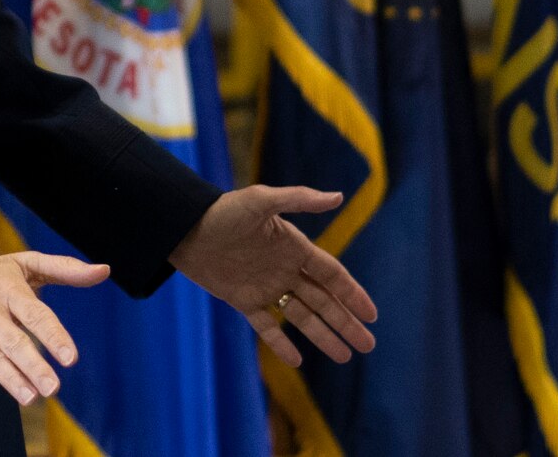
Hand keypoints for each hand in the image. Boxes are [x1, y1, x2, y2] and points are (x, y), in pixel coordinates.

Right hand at [0, 251, 109, 416]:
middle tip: (53, 387)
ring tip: (30, 397)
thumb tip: (104, 271)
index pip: (36, 315)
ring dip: (9, 379)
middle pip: (14, 341)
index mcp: (10, 290)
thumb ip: (65, 268)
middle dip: (33, 365)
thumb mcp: (24, 263)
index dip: (54, 336)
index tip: (70, 358)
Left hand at [171, 186, 378, 367]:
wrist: (184, 228)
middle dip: (346, 322)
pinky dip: (282, 344)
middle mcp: (285, 270)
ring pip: (302, 317)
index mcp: (295, 248)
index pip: (332, 275)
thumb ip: (300, 199)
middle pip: (324, 301)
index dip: (353, 295)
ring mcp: (266, 288)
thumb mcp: (262, 200)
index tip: (372, 314)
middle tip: (368, 345)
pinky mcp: (243, 301)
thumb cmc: (224, 210)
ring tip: (345, 356)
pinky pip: (266, 327)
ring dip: (323, 336)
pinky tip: (298, 361)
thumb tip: (338, 196)